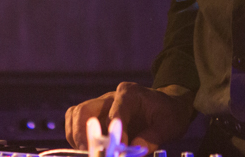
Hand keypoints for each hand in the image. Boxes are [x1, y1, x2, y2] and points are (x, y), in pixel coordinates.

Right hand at [65, 83, 194, 151]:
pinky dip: (76, 137)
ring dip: (76, 137)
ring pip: (76, 115)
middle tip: (91, 152)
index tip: (116, 149)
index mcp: (130, 94)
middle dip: (83, 135)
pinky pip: (77, 123)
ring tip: (89, 151)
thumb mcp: (169, 125)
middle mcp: (111, 97)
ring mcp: (101, 105)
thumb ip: (152, 137)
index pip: (114, 111)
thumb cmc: (169, 113)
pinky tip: (89, 149)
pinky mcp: (97, 116)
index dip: (112, 133)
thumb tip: (136, 149)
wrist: (168, 106)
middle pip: (84, 110)